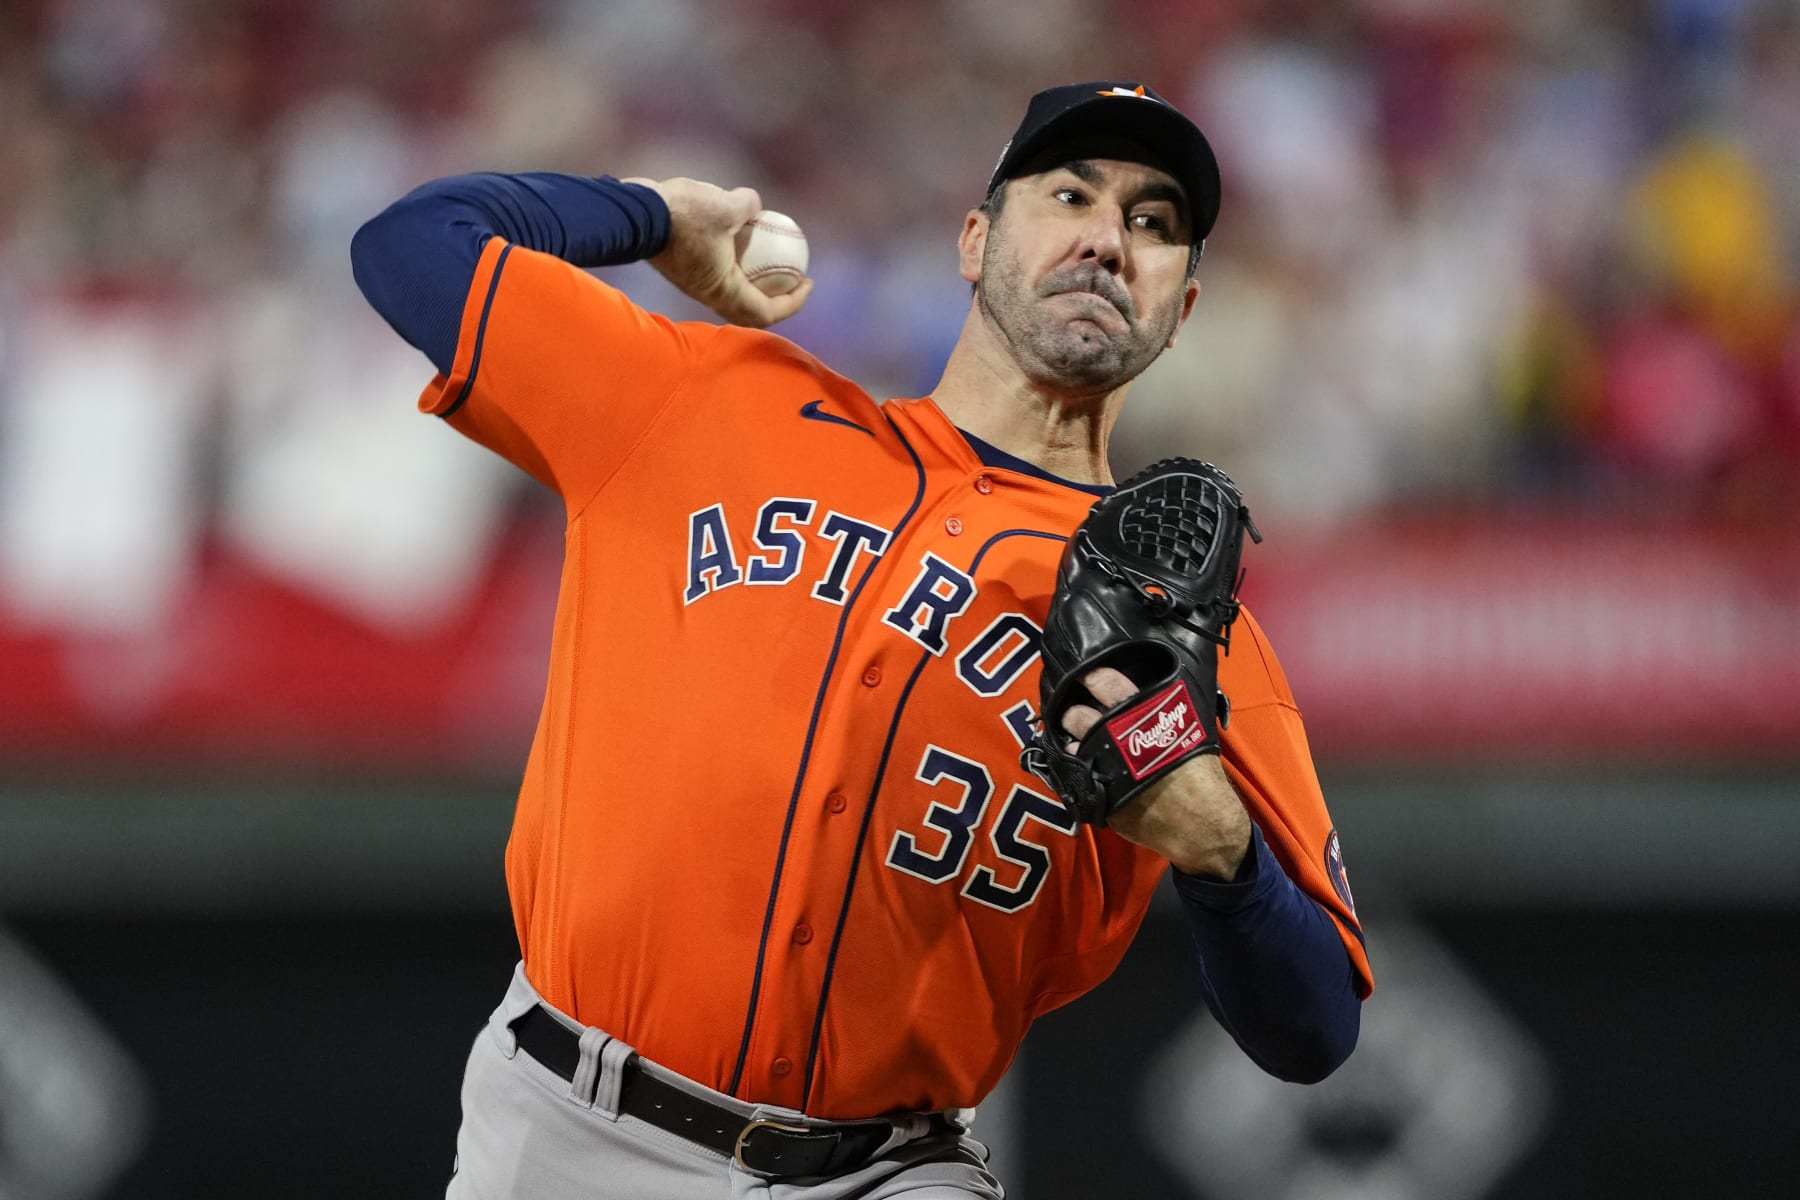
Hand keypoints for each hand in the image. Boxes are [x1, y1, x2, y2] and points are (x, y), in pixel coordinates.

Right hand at [623, 177, 813, 327]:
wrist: (633, 212)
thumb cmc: (681, 215)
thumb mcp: (726, 205)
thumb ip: (748, 204)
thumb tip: (756, 204)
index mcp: (724, 290)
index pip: (765, 312)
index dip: (793, 302)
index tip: (807, 282)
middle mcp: (708, 293)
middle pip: (749, 308)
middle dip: (775, 297)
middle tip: (793, 276)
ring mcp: (693, 282)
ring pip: (731, 289)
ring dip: (753, 277)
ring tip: (769, 253)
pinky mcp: (682, 267)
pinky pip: (715, 270)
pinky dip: (733, 259)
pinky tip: (739, 232)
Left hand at [1060, 666, 1251, 878]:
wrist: (1201, 823)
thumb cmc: (1200, 774)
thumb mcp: (1190, 730)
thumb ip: (1164, 709)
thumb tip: (1152, 693)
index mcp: (1144, 715)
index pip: (1108, 683)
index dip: (1092, 676)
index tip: (1083, 674)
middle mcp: (1118, 737)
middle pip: (1078, 715)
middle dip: (1069, 712)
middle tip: (1070, 711)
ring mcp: (1104, 767)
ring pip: (1071, 746)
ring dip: (1069, 742)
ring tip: (1073, 740)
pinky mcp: (1097, 795)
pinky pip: (1075, 776)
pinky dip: (1076, 770)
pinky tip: (1081, 767)